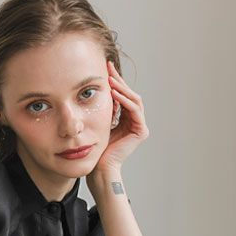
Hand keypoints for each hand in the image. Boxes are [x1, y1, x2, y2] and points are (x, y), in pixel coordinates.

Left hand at [87, 60, 149, 184]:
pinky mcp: (141, 131)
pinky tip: (114, 94)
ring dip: (122, 88)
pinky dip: (125, 101)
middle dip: (119, 81)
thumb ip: (102, 108)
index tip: (105, 69)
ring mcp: (139, 126)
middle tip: (109, 68)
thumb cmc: (95, 149)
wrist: (99, 168)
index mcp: (125, 120)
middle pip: (129, 95)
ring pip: (133, 100)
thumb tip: (96, 89)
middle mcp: (134, 122)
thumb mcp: (97, 122)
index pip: (122, 96)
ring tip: (111, 80)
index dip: (115, 82)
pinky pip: (134, 110)